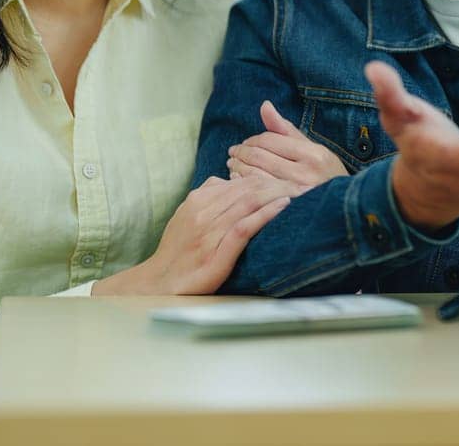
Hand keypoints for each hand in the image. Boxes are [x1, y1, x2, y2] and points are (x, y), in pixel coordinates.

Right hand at [94, 175, 289, 294]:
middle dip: (276, 182)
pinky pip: (244, 228)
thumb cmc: (176, 249)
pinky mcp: (217, 255)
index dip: (265, 176)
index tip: (286, 177)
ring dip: (277, 193)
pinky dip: (265, 214)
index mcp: (198, 200)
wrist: (159, 282)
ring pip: (248, 202)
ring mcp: (210, 233)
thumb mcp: (186, 215)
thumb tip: (226, 179)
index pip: (239, 181)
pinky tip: (283, 206)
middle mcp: (204, 212)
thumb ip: (206, 196)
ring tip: (298, 188)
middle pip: (247, 188)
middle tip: (299, 180)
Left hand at [227, 100, 347, 195]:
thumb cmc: (323, 173)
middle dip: (241, 152)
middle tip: (233, 152)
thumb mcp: (310, 148)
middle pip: (260, 157)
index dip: (252, 140)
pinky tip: (238, 180)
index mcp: (313, 155)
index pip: (270, 140)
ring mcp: (295, 195)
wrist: (339, 206)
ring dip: (238, 167)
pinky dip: (242, 184)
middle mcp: (306, 174)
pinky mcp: (285, 210)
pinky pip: (255, 193)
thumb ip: (285, 129)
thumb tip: (264, 105)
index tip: (245, 143)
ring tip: (233, 164)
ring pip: (254, 175)